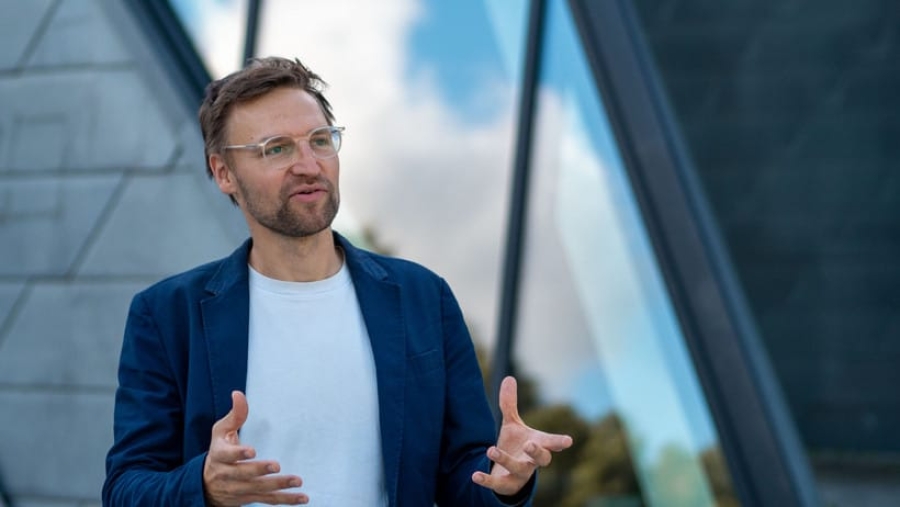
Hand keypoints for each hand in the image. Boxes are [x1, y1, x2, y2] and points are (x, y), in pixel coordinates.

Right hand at [203, 391, 307, 505]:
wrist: (205, 485)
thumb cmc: (218, 451)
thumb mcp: (220, 432)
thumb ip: (234, 415)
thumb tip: (238, 394)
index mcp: (220, 456)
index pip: (226, 456)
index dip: (237, 454)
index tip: (250, 450)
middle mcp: (227, 475)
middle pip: (243, 475)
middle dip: (259, 471)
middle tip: (276, 465)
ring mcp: (238, 490)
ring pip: (258, 490)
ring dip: (278, 487)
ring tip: (296, 481)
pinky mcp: (249, 498)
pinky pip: (268, 500)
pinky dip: (285, 500)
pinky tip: (302, 498)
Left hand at [472, 376, 572, 495]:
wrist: (508, 474)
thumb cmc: (515, 446)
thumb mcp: (512, 424)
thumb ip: (509, 404)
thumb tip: (509, 377)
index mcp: (537, 444)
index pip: (550, 442)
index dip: (559, 442)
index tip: (568, 441)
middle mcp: (532, 461)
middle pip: (541, 459)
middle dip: (537, 452)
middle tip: (530, 444)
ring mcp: (520, 474)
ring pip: (518, 469)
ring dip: (506, 460)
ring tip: (491, 450)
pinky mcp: (505, 484)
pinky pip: (497, 485)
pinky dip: (486, 480)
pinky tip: (474, 475)